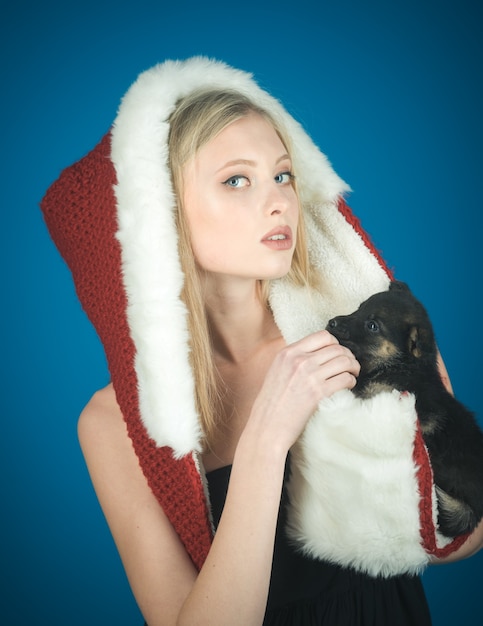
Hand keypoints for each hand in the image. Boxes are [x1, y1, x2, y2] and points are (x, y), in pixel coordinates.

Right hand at [248, 330, 359, 450]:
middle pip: (336, 348)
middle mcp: (298, 360)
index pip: (322, 336)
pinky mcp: (318, 392)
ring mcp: (309, 375)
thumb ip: (293, 360)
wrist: (266, 427)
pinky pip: (345, 379)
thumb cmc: (270, 404)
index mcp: (287, 353)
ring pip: (344, 361)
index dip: (335, 343)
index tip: (337, 353)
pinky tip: (348, 386)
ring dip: (353, 367)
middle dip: (348, 356)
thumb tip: (316, 355)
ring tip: (352, 374)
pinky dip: (351, 381)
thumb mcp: (276, 371)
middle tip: (350, 365)